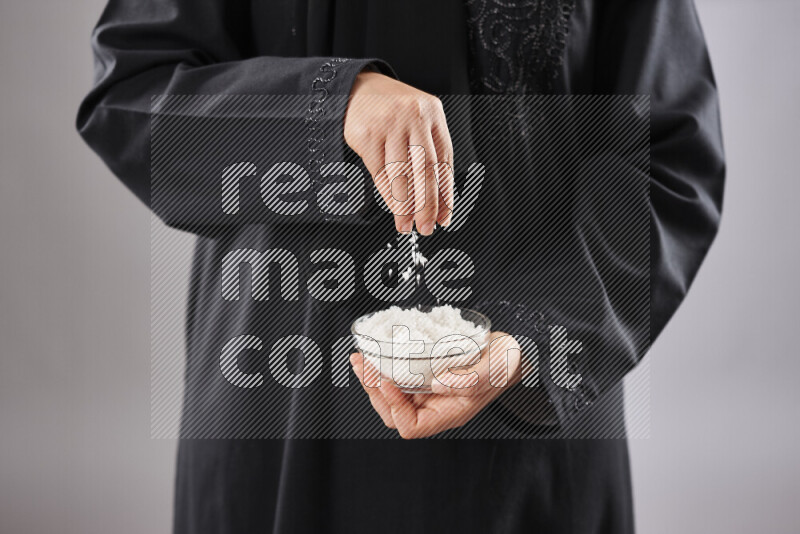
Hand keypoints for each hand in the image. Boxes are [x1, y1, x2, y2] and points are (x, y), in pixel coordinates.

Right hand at [344, 71, 453, 234]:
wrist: (356, 89)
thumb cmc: (391, 111)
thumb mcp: (417, 123)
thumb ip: (429, 154)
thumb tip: (438, 201)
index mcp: (433, 114)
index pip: (444, 161)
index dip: (445, 194)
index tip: (444, 217)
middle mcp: (413, 117)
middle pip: (425, 170)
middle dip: (427, 205)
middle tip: (427, 227)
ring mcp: (389, 124)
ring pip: (401, 175)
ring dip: (405, 206)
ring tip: (407, 224)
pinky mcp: (367, 135)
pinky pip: (380, 172)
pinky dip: (388, 194)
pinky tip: (393, 207)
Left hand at [350, 332, 521, 438]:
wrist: (513, 349)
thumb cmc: (507, 363)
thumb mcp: (494, 370)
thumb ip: (468, 379)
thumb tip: (436, 383)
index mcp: (450, 413)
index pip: (411, 426)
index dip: (394, 408)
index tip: (387, 382)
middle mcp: (436, 405)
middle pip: (393, 412)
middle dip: (373, 390)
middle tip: (363, 365)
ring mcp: (429, 391)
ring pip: (391, 395)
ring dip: (372, 378)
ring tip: (361, 359)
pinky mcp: (426, 374)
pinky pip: (398, 377)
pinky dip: (384, 366)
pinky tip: (376, 352)